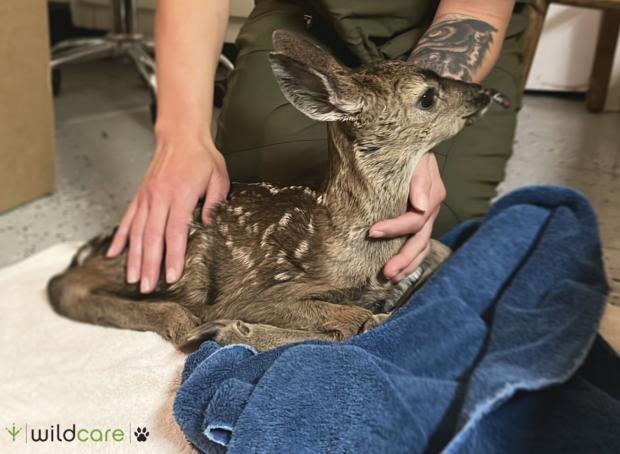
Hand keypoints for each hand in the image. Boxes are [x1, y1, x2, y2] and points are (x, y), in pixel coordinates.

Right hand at [106, 132, 229, 292]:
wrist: (181, 135)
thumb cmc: (202, 157)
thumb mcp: (219, 178)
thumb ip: (215, 203)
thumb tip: (209, 226)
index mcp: (180, 195)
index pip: (175, 232)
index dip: (173, 256)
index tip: (171, 276)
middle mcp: (159, 197)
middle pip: (152, 237)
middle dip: (149, 265)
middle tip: (146, 287)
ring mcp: (147, 196)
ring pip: (137, 232)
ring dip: (134, 257)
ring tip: (132, 278)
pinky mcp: (140, 195)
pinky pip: (127, 219)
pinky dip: (120, 237)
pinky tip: (113, 253)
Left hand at [369, 153, 445, 282]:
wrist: (404, 143)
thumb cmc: (405, 147)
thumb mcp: (415, 157)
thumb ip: (418, 180)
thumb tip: (422, 206)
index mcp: (432, 193)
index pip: (415, 220)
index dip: (395, 228)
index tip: (371, 232)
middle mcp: (431, 208)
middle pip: (420, 240)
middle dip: (403, 259)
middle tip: (385, 274)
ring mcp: (426, 216)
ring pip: (421, 247)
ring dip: (407, 265)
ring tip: (390, 279)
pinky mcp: (419, 221)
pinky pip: (418, 245)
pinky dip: (409, 261)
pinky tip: (398, 273)